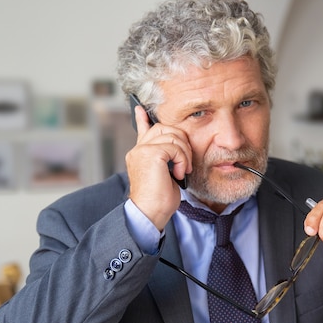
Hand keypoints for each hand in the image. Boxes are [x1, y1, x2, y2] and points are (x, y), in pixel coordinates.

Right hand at [125, 106, 192, 229]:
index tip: (140, 109)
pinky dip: (182, 159)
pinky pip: (175, 147)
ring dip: (184, 153)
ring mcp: (142, 150)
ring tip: (182, 170)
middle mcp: (138, 150)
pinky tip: (178, 173)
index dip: (142, 119)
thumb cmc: (159, 200)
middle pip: (164, 127)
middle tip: (184, 162)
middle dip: (181, 140)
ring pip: (172, 136)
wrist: (150, 213)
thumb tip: (176, 148)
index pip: (142, 130)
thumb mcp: (165, 174)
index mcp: (139, 153)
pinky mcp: (151, 154)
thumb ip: (166, 158)